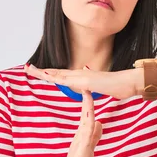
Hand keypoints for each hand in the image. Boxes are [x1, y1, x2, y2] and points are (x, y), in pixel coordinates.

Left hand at [24, 64, 140, 99]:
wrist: (129, 82)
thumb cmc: (119, 86)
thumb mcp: (101, 89)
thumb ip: (92, 89)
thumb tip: (87, 88)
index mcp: (82, 77)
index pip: (62, 75)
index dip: (49, 74)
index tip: (37, 72)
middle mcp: (80, 74)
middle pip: (56, 73)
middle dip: (41, 71)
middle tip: (27, 67)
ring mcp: (83, 77)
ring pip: (59, 74)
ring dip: (44, 72)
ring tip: (30, 69)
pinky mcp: (86, 81)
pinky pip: (68, 80)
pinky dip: (56, 77)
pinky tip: (47, 76)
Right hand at [54, 90, 102, 156]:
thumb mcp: (89, 148)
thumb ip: (94, 136)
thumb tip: (100, 123)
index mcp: (83, 135)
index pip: (88, 114)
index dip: (89, 101)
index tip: (90, 88)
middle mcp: (81, 136)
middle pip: (86, 115)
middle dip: (87, 99)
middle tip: (87, 83)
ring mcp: (80, 143)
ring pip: (85, 123)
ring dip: (87, 109)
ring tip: (88, 94)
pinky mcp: (81, 152)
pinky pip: (85, 138)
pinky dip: (88, 127)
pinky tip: (91, 119)